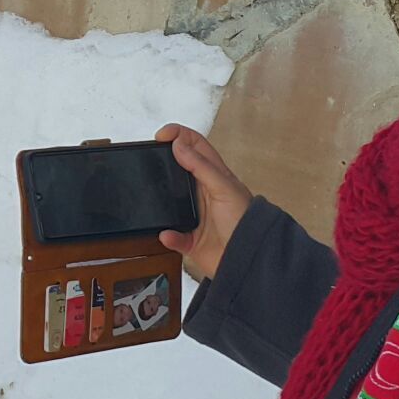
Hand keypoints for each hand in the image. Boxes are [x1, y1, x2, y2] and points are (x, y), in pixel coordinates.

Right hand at [154, 124, 253, 283]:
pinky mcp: (190, 239)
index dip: (179, 135)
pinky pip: (171, 236)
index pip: (196, 146)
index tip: (161, 135)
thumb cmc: (245, 223)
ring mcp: (195, 216)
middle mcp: (203, 193)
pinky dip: (168, 236)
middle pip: (178, 170)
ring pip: (170, 203)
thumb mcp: (225, 189)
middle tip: (149, 159)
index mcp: (215, 176)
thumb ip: (201, 167)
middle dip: (163, 164)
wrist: (250, 262)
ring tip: (152, 196)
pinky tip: (168, 234)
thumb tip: (179, 145)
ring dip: (161, 203)